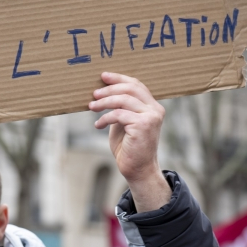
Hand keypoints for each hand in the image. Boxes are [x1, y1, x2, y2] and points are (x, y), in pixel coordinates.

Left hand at [88, 72, 170, 212]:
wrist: (137, 170)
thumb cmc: (129, 148)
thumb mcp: (123, 123)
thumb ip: (120, 108)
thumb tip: (103, 92)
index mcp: (152, 106)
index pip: (136, 85)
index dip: (119, 78)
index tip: (103, 76)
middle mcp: (155, 109)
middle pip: (130, 88)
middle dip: (109, 89)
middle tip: (94, 94)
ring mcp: (151, 117)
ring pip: (123, 100)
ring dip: (104, 102)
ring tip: (91, 107)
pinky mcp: (143, 125)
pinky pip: (118, 114)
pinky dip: (105, 118)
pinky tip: (97, 125)